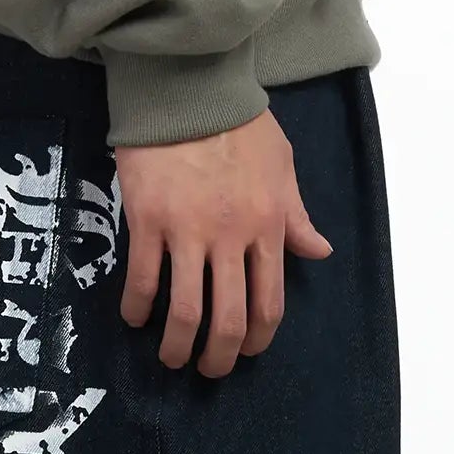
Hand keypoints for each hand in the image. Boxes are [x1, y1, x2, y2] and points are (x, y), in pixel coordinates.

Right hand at [114, 110, 332, 377]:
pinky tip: (134, 318)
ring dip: (177, 348)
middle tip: (207, 368)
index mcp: (267, 227)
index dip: (258, 340)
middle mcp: (231, 237)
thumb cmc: (238, 123)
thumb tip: (319, 251)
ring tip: (171, 358)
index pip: (270, 304)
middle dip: (218, 358)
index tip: (245, 352)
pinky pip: (142, 281)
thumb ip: (296, 216)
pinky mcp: (149, 221)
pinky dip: (136, 309)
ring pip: (185, 314)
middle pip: (229, 321)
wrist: (188, 85)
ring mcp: (188, 232)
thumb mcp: (281, 167)